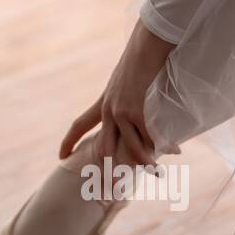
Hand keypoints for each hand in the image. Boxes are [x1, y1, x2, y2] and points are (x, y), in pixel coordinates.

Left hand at [59, 20, 175, 170]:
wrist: (147, 44)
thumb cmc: (141, 58)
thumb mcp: (126, 80)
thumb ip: (126, 95)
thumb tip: (133, 100)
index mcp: (103, 102)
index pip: (79, 125)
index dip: (69, 142)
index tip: (60, 157)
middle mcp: (109, 110)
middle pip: (103, 147)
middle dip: (105, 170)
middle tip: (106, 190)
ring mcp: (123, 112)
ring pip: (132, 147)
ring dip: (145, 162)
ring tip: (155, 172)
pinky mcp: (139, 111)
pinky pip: (152, 135)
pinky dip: (165, 144)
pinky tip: (175, 150)